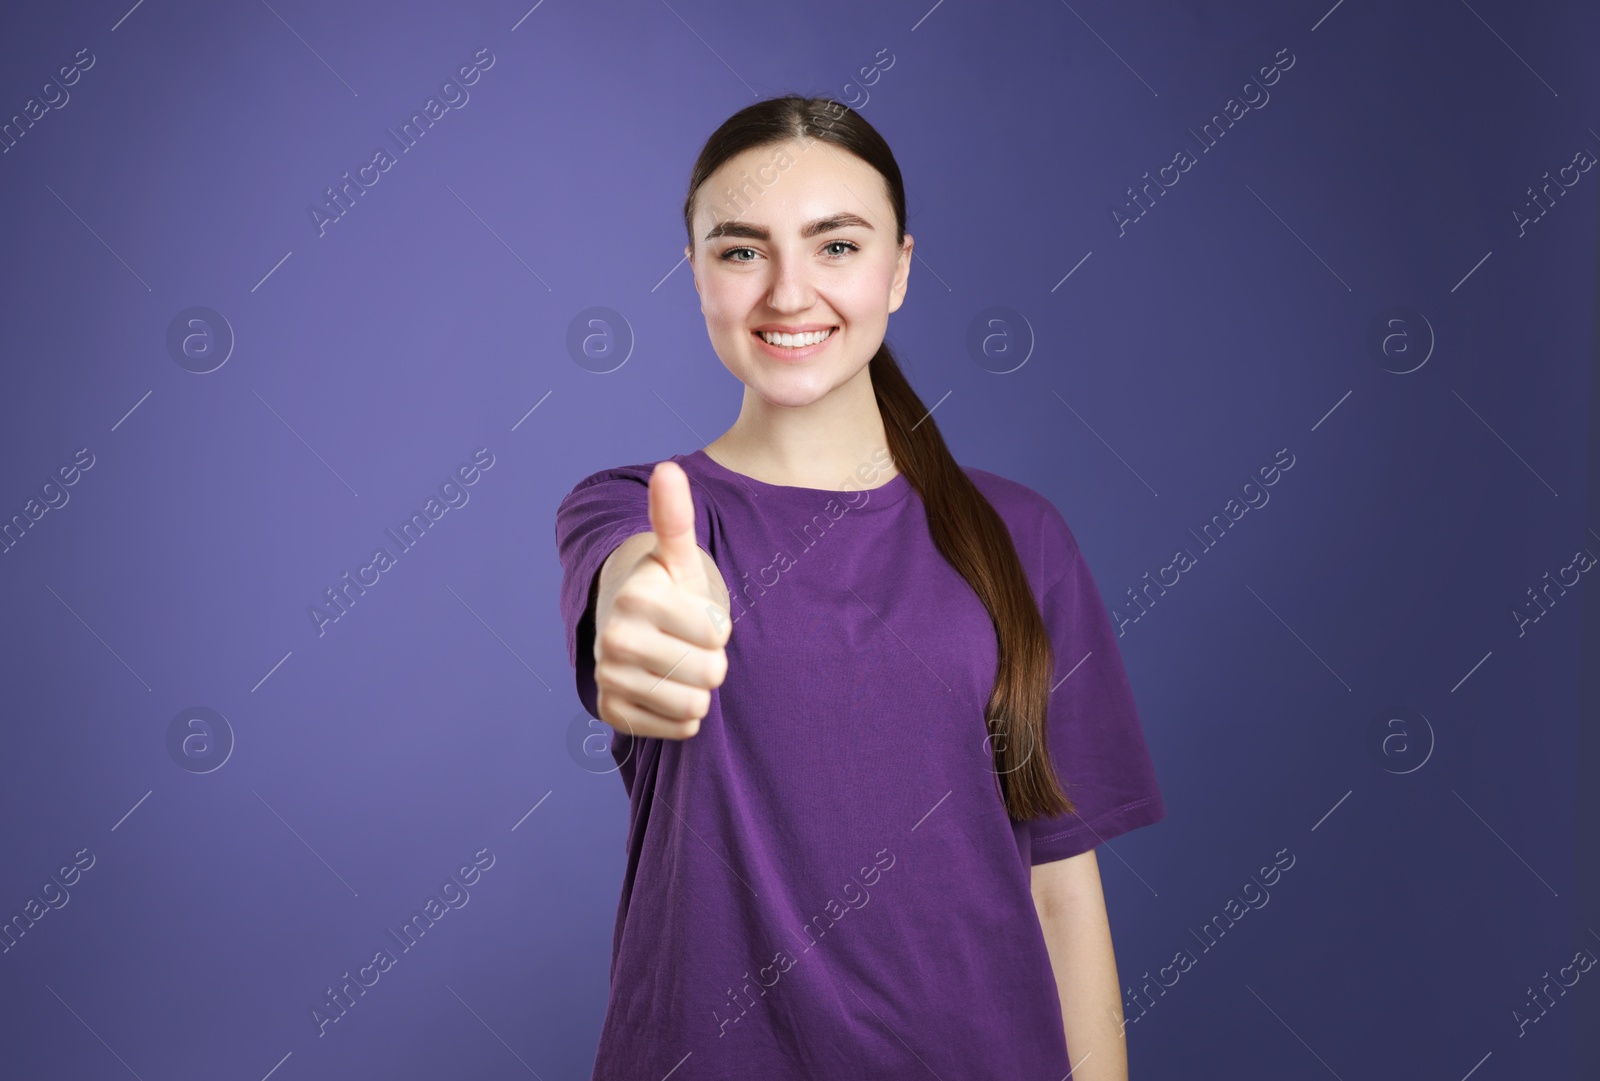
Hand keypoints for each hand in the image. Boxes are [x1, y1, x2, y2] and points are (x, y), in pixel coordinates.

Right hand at [593, 461, 730, 739]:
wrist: (630, 628)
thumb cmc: (667, 592)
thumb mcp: (677, 555)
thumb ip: (675, 516)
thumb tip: (668, 469)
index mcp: (637, 598)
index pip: (718, 634)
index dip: (717, 624)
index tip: (695, 613)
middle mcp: (614, 640)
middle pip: (710, 673)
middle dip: (711, 659)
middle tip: (688, 642)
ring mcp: (610, 679)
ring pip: (695, 705)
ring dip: (698, 687)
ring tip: (679, 664)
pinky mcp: (612, 713)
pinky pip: (679, 729)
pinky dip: (682, 714)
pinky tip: (667, 688)